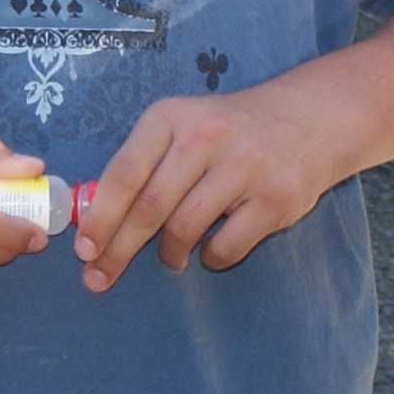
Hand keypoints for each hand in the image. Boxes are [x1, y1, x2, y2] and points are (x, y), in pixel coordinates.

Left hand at [72, 85, 335, 291]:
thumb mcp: (183, 126)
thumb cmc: (229, 131)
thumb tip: (95, 220)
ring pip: (183, 229)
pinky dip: (209, 258)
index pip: (124, 173)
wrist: (310, 119)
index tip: (84, 250)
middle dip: (118, 250)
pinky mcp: (274, 197)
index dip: (99, 217)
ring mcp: (243, 165)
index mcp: (170, 117)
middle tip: (99, 277)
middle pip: (149, 207)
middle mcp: (205, 135)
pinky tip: (209, 250)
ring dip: (168, 254)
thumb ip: (143, 164)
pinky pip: (225, 245)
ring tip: (170, 257)